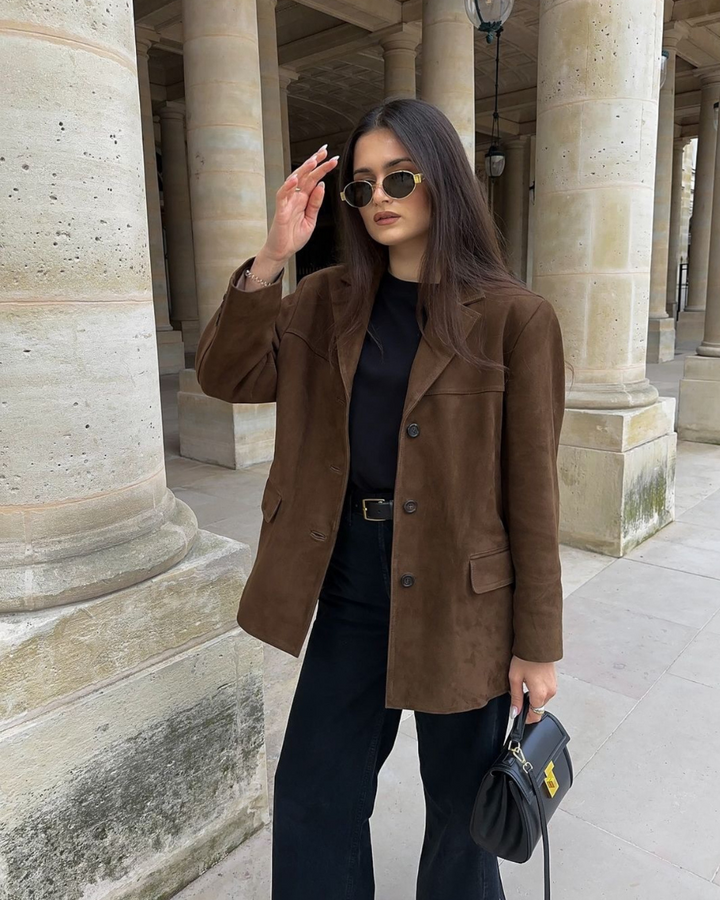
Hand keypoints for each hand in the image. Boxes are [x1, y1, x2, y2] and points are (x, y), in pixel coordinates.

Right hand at [263, 144, 338, 262]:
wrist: (283, 251)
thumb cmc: (294, 236)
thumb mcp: (311, 219)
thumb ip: (315, 203)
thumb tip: (322, 186)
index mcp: (304, 198)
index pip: (314, 179)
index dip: (322, 168)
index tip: (332, 159)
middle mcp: (295, 197)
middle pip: (305, 175)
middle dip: (315, 163)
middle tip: (326, 152)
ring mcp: (287, 202)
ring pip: (294, 181)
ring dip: (303, 170)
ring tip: (313, 161)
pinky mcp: (280, 210)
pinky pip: (282, 195)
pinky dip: (287, 186)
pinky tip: (294, 179)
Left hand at [509, 656, 556, 724]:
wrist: (537, 644)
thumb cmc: (525, 659)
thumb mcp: (515, 679)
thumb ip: (515, 698)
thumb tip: (514, 713)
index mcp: (540, 694)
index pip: (535, 716)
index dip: (526, 719)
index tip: (518, 715)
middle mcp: (550, 692)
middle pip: (538, 708)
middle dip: (528, 706)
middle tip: (518, 695)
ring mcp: (553, 687)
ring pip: (542, 700)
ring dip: (533, 697)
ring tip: (524, 684)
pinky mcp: (554, 682)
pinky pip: (546, 692)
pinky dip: (538, 691)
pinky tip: (531, 680)